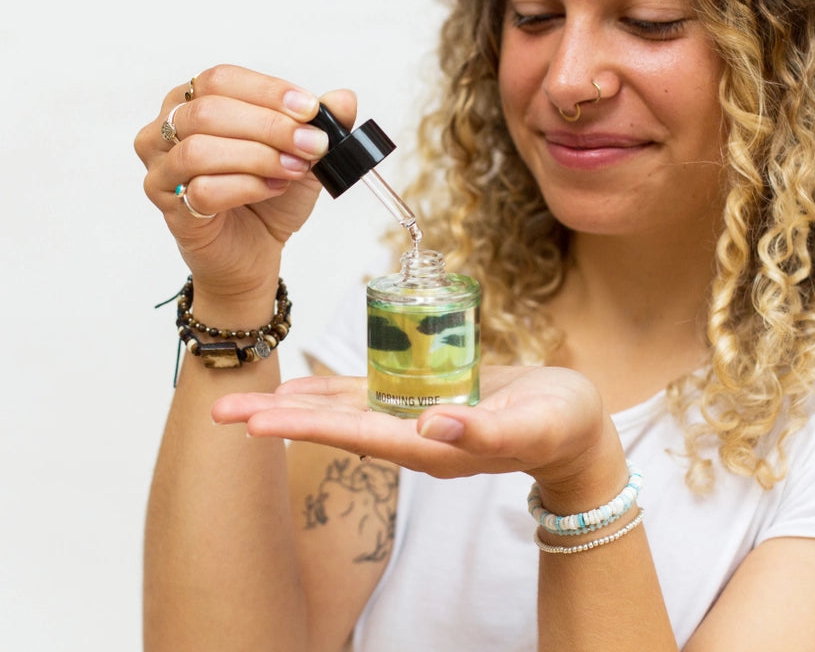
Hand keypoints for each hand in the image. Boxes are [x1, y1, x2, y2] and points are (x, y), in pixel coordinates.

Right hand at [135, 65, 356, 307]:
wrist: (257, 250)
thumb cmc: (270, 196)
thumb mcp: (306, 153)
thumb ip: (324, 123)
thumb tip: (344, 98)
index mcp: (194, 101)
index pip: (221, 79)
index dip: (268, 91)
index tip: (310, 109)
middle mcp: (166, 129)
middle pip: (209, 111)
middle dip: (269, 127)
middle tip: (312, 145)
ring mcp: (162, 169)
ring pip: (200, 150)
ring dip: (258, 158)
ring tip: (294, 169)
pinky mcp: (168, 207)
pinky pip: (201, 191)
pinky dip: (246, 188)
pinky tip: (273, 190)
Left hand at [212, 365, 622, 491]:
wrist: (573, 426)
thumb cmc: (561, 423)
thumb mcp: (535, 423)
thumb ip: (488, 430)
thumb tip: (433, 427)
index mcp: (432, 446)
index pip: (357, 435)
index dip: (305, 428)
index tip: (256, 423)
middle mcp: (413, 437)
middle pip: (334, 427)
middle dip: (279, 420)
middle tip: (220, 413)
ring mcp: (415, 419)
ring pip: (343, 411)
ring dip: (296, 406)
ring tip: (248, 400)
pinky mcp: (423, 399)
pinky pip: (370, 393)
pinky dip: (334, 390)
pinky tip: (305, 387)